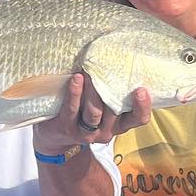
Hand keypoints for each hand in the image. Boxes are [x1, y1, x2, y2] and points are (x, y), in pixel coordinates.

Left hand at [32, 73, 150, 153]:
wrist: (54, 135)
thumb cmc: (82, 112)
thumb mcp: (102, 105)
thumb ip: (112, 92)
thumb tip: (120, 59)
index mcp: (119, 124)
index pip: (137, 119)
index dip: (142, 106)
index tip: (142, 89)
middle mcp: (106, 131)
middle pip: (114, 112)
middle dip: (112, 90)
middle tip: (111, 68)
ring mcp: (86, 133)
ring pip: (94, 112)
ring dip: (93, 91)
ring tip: (90, 71)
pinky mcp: (66, 128)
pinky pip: (72, 109)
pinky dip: (75, 93)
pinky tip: (76, 78)